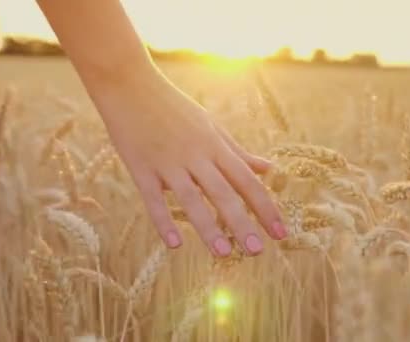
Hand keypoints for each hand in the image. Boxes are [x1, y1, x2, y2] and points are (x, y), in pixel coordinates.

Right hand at [98, 77, 287, 256]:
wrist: (130, 86)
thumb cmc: (173, 107)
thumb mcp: (211, 126)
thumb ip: (238, 152)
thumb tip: (268, 169)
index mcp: (215, 145)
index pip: (246, 180)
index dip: (265, 207)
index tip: (280, 232)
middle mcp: (195, 155)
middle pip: (224, 192)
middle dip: (242, 222)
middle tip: (257, 251)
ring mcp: (167, 162)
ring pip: (191, 199)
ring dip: (208, 227)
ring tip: (223, 253)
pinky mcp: (141, 168)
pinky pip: (153, 199)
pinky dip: (164, 222)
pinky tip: (175, 244)